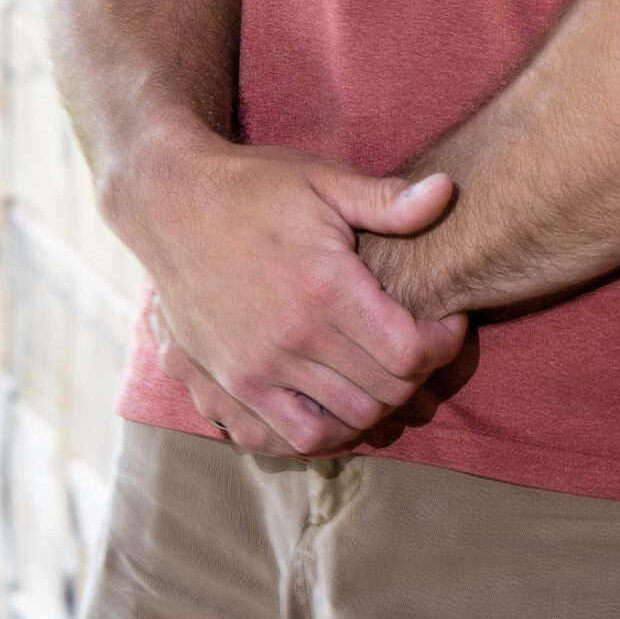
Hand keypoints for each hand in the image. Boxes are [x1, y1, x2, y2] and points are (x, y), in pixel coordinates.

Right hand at [122, 127, 467, 454]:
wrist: (170, 203)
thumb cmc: (255, 187)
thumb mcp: (324, 179)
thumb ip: (386, 199)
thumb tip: (446, 193)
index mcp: (323, 288)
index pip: (407, 352)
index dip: (442, 344)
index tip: (449, 323)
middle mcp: (289, 339)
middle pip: (381, 395)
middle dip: (417, 376)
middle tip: (422, 347)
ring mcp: (253, 370)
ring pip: (340, 426)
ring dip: (374, 410)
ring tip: (382, 375)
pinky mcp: (226, 385)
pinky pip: (285, 439)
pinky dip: (322, 433)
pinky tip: (335, 402)